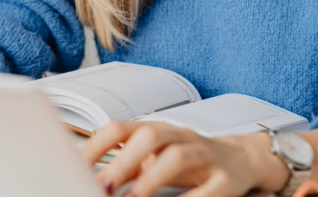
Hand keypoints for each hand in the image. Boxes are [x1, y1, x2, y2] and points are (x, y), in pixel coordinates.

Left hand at [82, 121, 287, 196]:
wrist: (242, 159)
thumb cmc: (188, 161)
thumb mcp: (155, 159)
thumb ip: (127, 167)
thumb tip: (92, 179)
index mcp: (158, 129)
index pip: (122, 127)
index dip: (97, 145)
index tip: (75, 166)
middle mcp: (180, 136)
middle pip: (151, 136)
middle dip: (124, 161)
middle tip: (101, 186)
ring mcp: (206, 155)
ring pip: (178, 156)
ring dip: (151, 179)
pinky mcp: (227, 179)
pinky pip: (209, 188)